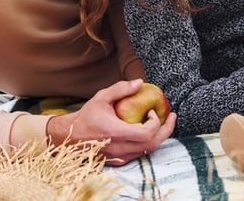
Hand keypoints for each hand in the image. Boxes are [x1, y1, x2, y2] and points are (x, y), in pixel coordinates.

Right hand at [46, 79, 175, 165]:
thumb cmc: (86, 116)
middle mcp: (120, 148)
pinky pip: (140, 153)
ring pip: (148, 150)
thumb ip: (120, 89)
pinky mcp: (120, 161)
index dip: (155, 122)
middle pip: (152, 144)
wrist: (70, 137)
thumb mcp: (101, 98)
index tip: (152, 111)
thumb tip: (140, 82)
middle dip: (166, 130)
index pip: (146, 133)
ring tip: (163, 122)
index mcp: (115, 133)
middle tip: (172, 117)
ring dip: (158, 136)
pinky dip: (148, 142)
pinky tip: (149, 130)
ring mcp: (120, 157)